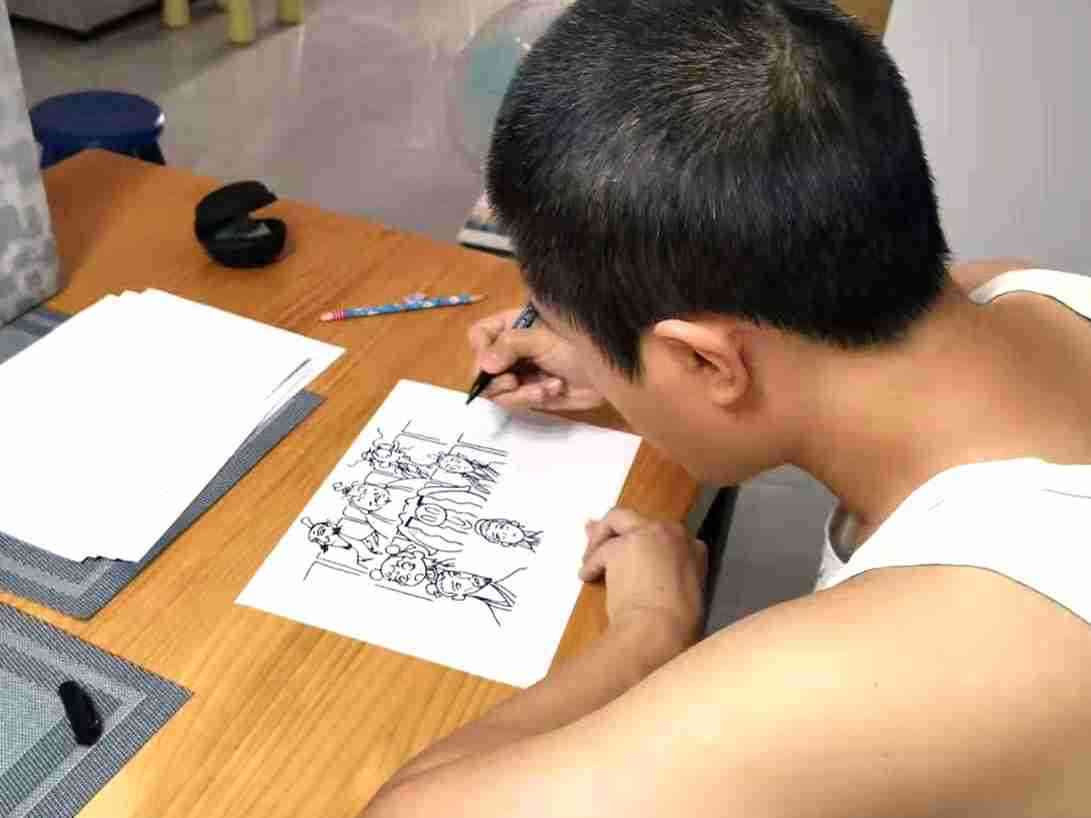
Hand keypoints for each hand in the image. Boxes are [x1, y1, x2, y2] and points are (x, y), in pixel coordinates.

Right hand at [468, 308, 603, 410]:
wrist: (610, 372)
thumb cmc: (578, 345)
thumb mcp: (542, 340)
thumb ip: (510, 346)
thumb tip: (484, 365)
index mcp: (512, 326)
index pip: (479, 335)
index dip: (480, 349)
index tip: (491, 363)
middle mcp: (510, 350)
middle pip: (481, 368)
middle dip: (497, 380)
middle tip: (513, 382)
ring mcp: (518, 374)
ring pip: (495, 391)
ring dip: (518, 393)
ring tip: (543, 388)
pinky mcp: (529, 394)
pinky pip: (515, 402)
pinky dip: (531, 398)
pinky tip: (554, 389)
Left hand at [580, 509, 707, 648]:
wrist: (658, 629)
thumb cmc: (677, 624)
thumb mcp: (691, 596)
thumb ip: (678, 575)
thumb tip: (658, 576)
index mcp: (694, 549)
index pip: (668, 535)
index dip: (649, 545)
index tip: (637, 556)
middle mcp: (670, 533)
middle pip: (639, 519)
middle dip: (620, 529)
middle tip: (603, 542)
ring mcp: (644, 535)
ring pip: (616, 519)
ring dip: (601, 536)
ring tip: (589, 558)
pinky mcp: (618, 547)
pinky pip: (599, 551)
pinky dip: (591, 564)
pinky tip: (587, 576)